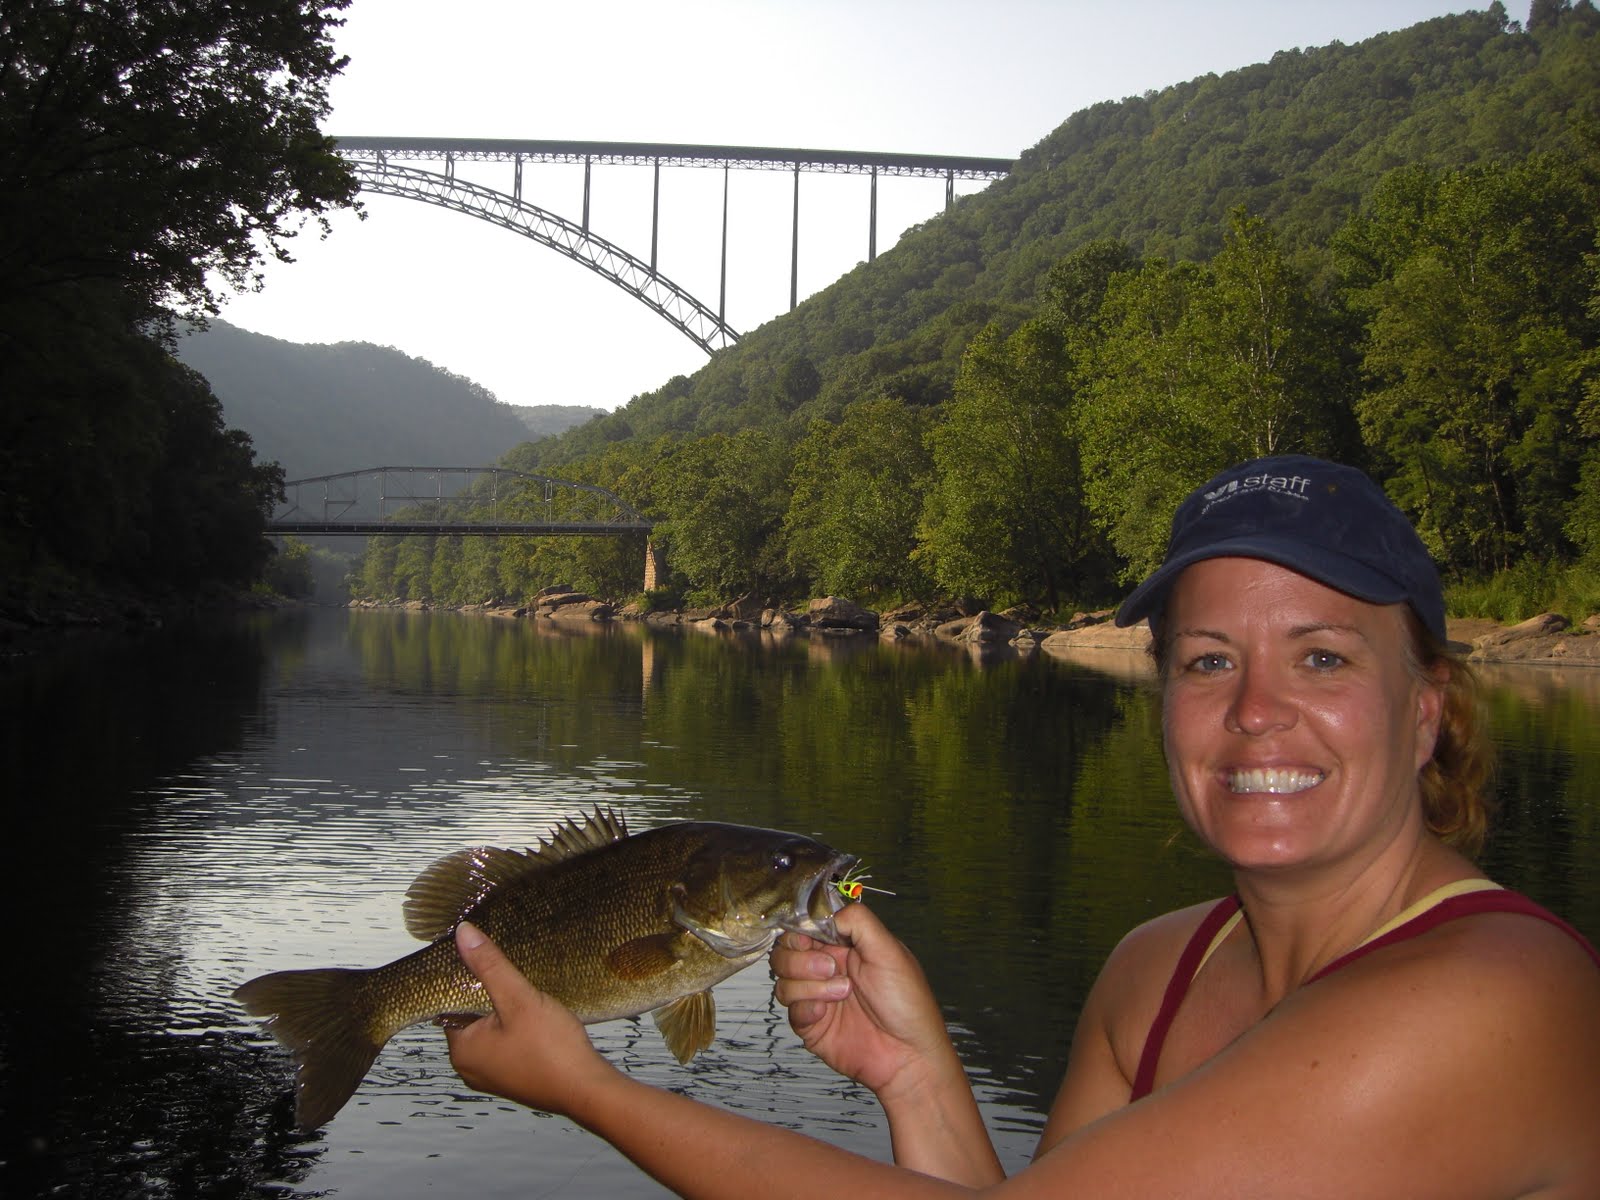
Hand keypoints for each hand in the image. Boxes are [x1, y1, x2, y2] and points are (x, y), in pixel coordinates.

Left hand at [443, 921, 616, 1113]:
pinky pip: (507, 1044)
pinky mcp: (514, 1077)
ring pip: (492, 1029)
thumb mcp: (519, 999)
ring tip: (526, 994)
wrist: (587, 1089)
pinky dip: (517, 1028)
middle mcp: (471, 1067)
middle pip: (472, 1016)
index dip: (467, 978)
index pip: (450, 1003)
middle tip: (511, 974)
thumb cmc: (552, 1050)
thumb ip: (490, 965)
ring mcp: (493, 1075)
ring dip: (507, 1011)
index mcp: (462, 1050)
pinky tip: (536, 1017)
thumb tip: (463, 933)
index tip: (487, 960)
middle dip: (490, 995)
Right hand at [770, 903, 955, 1100]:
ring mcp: (817, 997)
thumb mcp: (890, 951)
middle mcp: (827, 969)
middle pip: (785, 952)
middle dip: (801, 958)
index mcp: (845, 947)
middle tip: (831, 967)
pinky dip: (806, 1008)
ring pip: (783, 980)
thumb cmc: (908, 1004)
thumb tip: (828, 914)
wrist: (908, 1055)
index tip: (809, 938)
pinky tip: (827, 1013)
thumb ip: (859, 922)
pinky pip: (790, 1010)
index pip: (805, 928)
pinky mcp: (811, 1024)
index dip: (801, 931)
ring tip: (842, 993)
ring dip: (809, 985)